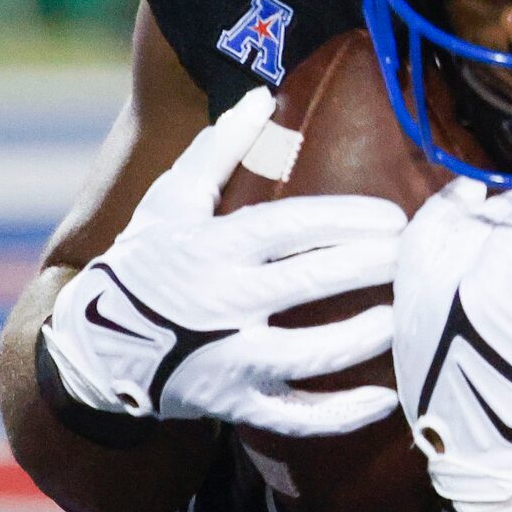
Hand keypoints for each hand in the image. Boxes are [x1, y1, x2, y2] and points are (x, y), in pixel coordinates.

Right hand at [45, 90, 406, 436]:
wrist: (94, 347)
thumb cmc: (145, 261)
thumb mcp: (172, 199)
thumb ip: (219, 147)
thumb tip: (261, 94)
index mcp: (214, 248)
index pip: (292, 227)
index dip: (348, 220)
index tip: (394, 218)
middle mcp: (222, 303)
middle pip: (311, 281)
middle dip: (372, 266)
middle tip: (416, 256)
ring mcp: (228, 360)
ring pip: (311, 353)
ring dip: (366, 335)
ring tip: (408, 315)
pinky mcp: (235, 405)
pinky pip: (297, 417)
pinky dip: (344, 414)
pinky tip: (386, 396)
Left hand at [393, 178, 511, 511]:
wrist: (493, 448)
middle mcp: (481, 275)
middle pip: (510, 213)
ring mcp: (438, 280)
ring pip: (472, 216)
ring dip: (494, 217)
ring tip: (504, 234)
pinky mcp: (411, 288)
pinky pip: (426, 225)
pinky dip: (448, 205)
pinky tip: (467, 198)